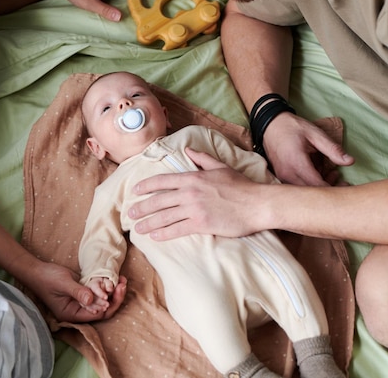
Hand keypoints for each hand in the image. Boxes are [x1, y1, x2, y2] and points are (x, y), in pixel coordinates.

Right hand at [22, 259, 126, 322]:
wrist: (38, 271)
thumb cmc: (47, 278)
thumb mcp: (63, 284)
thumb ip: (78, 292)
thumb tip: (92, 300)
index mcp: (72, 314)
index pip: (95, 315)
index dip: (107, 305)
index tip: (114, 292)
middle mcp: (78, 311)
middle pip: (102, 310)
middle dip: (115, 299)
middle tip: (123, 285)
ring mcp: (82, 302)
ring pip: (103, 301)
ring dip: (114, 292)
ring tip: (123, 280)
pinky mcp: (84, 293)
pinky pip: (99, 293)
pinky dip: (107, 287)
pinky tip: (116, 278)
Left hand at [129, 148, 264, 240]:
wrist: (257, 204)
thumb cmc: (241, 186)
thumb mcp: (220, 167)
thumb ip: (202, 159)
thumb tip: (188, 150)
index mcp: (193, 177)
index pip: (163, 181)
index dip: (146, 186)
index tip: (135, 190)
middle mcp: (189, 193)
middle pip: (158, 200)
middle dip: (141, 207)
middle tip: (130, 213)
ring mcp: (194, 209)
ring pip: (164, 217)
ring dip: (148, 223)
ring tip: (137, 228)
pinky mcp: (201, 225)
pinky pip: (176, 230)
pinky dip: (163, 234)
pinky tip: (154, 236)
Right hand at [263, 113, 353, 185]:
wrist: (270, 125)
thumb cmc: (292, 127)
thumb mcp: (315, 134)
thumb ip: (333, 149)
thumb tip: (350, 161)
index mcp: (296, 162)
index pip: (317, 185)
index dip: (333, 189)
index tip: (346, 186)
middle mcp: (287, 173)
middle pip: (311, 192)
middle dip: (328, 188)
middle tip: (342, 179)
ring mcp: (282, 176)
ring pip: (304, 191)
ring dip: (320, 185)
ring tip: (333, 172)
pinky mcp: (281, 177)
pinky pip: (298, 186)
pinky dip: (310, 183)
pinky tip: (319, 172)